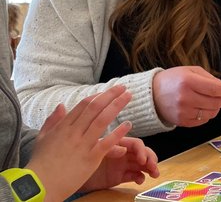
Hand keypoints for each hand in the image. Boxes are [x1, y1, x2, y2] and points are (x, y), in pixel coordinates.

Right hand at [26, 86, 135, 200]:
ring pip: (102, 120)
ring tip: (128, 96)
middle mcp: (74, 132)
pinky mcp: (91, 158)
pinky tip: (128, 124)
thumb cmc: (40, 163)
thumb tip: (61, 105)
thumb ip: (52, 121)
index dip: (97, 96)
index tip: (108, 91)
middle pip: (95, 108)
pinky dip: (118, 133)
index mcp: (63, 127)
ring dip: (117, 106)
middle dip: (110, 95)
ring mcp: (83, 144)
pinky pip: (107, 142)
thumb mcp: (42, 139)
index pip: (83, 105)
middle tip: (123, 87)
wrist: (39, 185)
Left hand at [79, 137, 159, 192]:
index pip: (136, 144)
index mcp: (117, 143)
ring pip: (142, 164)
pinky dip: (140, 177)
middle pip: (142, 153)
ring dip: (150, 168)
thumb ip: (108, 148)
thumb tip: (124, 149)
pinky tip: (140, 181)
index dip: (142, 150)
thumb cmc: (78, 158)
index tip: (142, 159)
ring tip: (154, 174)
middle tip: (152, 167)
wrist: (68, 176)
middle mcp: (122, 153)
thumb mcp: (92, 152)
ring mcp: (122, 165)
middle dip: (150, 159)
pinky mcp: (120, 176)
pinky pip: (134, 175)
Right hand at [152, 66, 220, 126]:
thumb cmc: (173, 80)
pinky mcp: (182, 122)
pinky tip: (201, 107)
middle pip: (216, 102)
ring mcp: (183, 111)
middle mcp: (185, 98)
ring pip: (211, 113)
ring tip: (210, 100)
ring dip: (215, 107)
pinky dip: (206, 114)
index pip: (215, 89)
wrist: (152, 94)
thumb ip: (210, 78)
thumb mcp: (190, 71)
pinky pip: (203, 121)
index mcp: (188, 82)